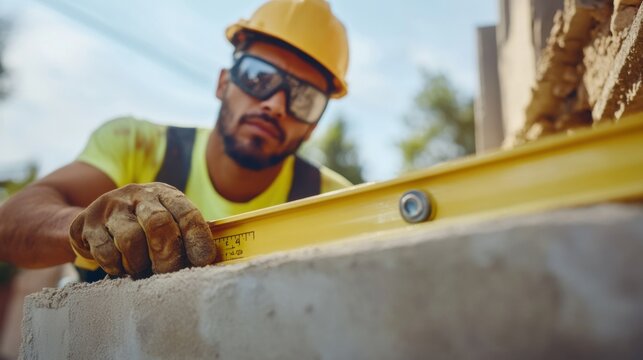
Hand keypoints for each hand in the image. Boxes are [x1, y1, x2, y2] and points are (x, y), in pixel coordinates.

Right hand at [69, 182, 215, 277]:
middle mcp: (139, 195)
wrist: (93, 218)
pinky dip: (116, 266)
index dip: (198, 238)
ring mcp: (112, 207)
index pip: (187, 212)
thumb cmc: (141, 225)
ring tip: (141, 270)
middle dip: (168, 256)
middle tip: (169, 274)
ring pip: (131, 240)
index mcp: (165, 194)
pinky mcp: (87, 222)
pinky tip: (120, 267)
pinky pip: (105, 251)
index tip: (203, 262)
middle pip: (159, 224)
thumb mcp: (165, 219)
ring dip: (139, 264)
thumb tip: (212, 263)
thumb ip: (185, 235)